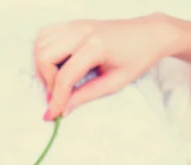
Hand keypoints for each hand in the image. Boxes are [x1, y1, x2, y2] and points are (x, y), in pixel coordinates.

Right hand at [34, 13, 178, 118]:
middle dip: (47, 81)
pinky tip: (57, 65)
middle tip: (59, 94)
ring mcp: (76, 24)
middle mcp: (81, 31)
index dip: (56, 99)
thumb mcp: (114, 82)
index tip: (52, 115)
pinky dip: (45, 52)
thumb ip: (86, 95)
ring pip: (40, 43)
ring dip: (43, 66)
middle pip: (44, 56)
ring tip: (58, 80)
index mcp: (95, 46)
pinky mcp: (73, 24)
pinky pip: (45, 35)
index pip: (64, 76)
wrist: (149, 34)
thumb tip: (64, 110)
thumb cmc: (137, 58)